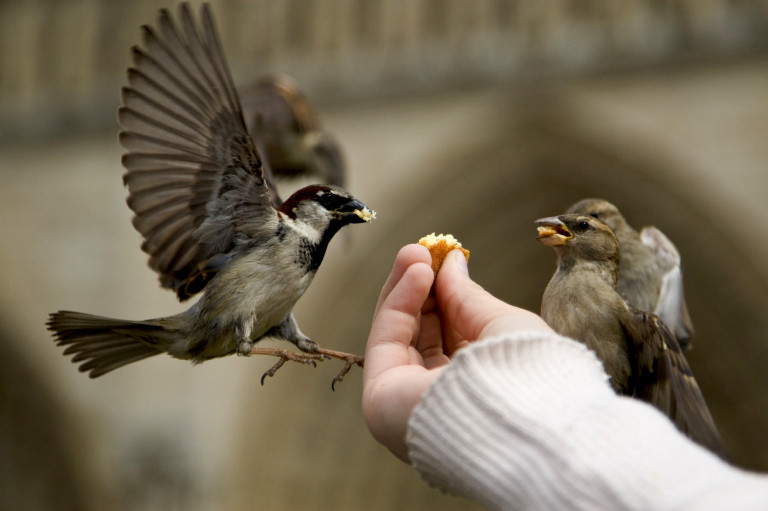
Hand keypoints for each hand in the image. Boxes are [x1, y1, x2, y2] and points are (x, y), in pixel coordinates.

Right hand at [362, 244, 551, 460]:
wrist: (523, 417)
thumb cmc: (528, 375)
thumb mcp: (501, 325)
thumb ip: (467, 296)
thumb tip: (452, 261)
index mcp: (472, 388)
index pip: (447, 337)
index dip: (441, 296)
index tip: (442, 259)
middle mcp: (438, 399)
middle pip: (417, 335)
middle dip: (419, 288)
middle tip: (423, 249)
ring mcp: (408, 401)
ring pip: (397, 334)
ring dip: (405, 288)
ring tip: (417, 253)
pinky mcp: (382, 400)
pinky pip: (385, 340)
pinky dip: (397, 302)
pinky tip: (415, 272)